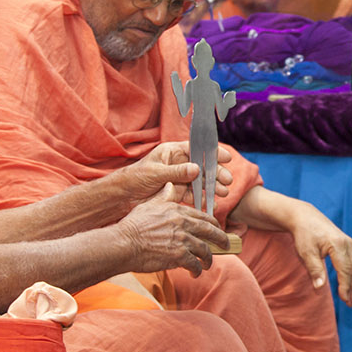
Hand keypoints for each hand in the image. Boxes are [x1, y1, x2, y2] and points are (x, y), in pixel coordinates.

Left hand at [116, 143, 235, 210]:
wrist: (123, 196)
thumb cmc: (135, 178)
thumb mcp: (156, 173)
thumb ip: (177, 172)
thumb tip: (197, 169)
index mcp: (172, 152)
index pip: (197, 148)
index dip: (213, 152)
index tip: (226, 158)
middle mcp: (178, 164)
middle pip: (202, 166)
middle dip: (216, 173)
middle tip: (227, 180)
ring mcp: (179, 178)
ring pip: (200, 181)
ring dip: (212, 187)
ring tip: (223, 192)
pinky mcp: (177, 192)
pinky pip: (193, 195)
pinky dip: (202, 199)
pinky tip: (211, 203)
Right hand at [117, 184, 230, 275]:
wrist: (123, 244)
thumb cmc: (133, 225)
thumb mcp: (149, 205)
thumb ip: (164, 197)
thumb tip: (170, 186)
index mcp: (178, 210)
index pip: (203, 216)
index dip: (213, 224)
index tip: (217, 230)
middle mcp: (184, 223)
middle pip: (211, 231)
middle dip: (221, 239)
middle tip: (226, 245)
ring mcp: (183, 240)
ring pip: (205, 250)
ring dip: (208, 259)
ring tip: (207, 265)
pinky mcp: (179, 256)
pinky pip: (195, 265)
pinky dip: (197, 270)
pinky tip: (195, 273)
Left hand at [281, 199, 351, 305]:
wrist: (305, 217)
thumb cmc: (304, 234)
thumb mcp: (306, 252)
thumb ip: (314, 269)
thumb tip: (319, 288)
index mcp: (338, 245)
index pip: (346, 270)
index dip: (346, 287)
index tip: (344, 300)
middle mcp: (348, 244)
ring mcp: (349, 244)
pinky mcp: (347, 245)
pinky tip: (351, 286)